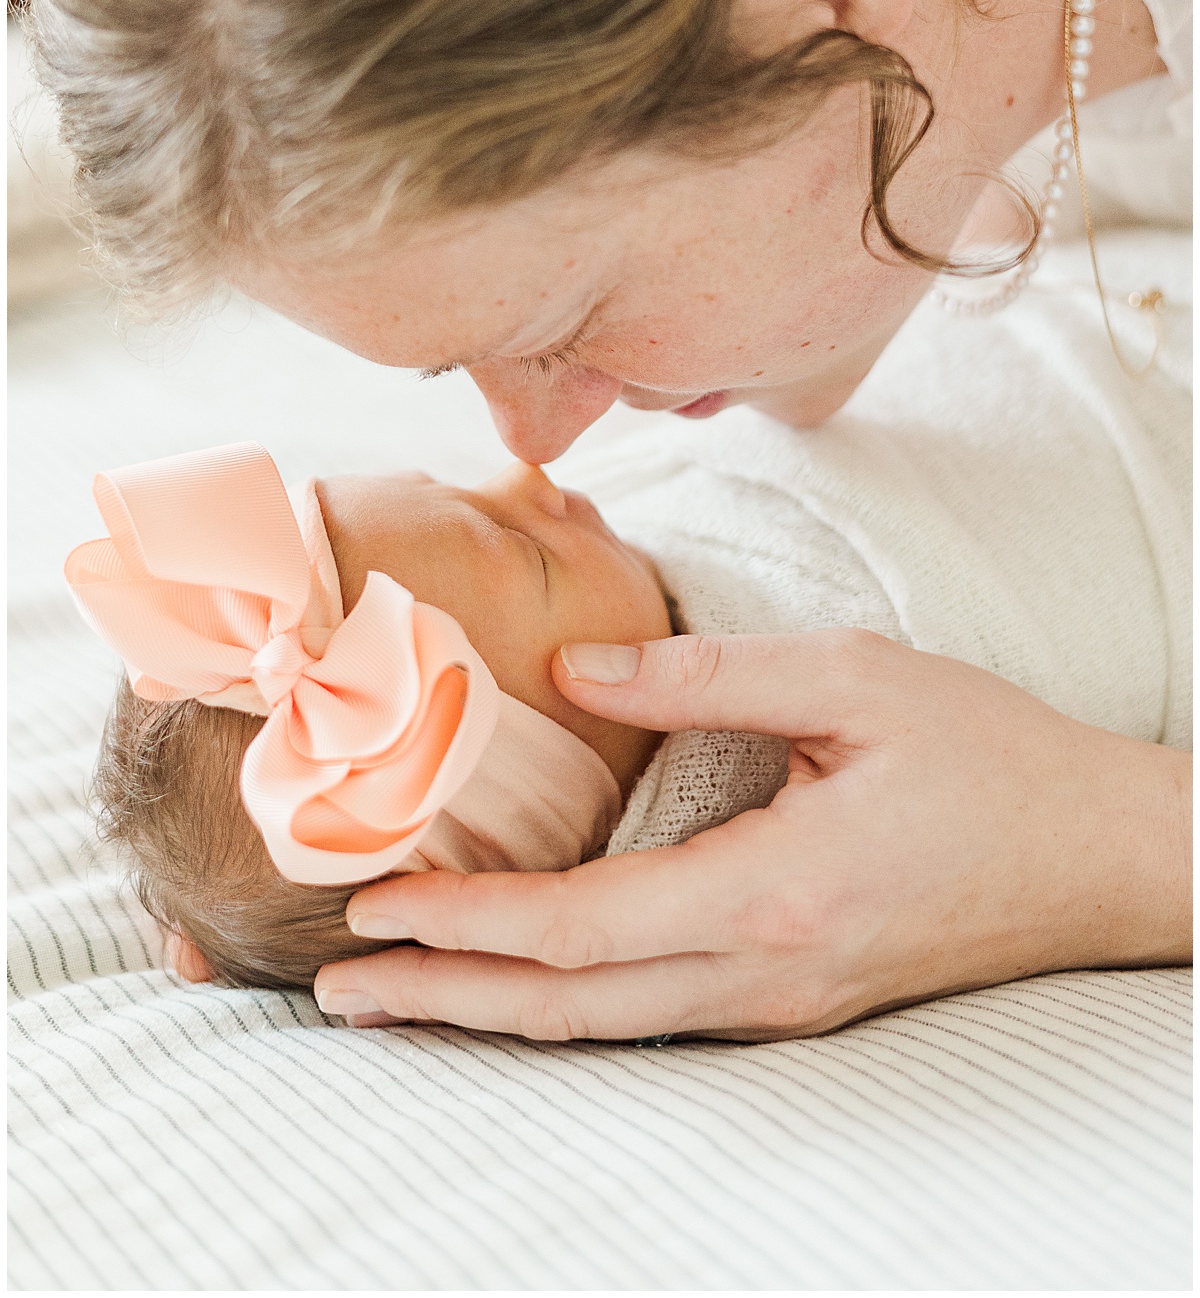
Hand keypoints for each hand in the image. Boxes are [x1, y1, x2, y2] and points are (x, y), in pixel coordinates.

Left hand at [315, 631, 1191, 1039]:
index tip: (374, 905)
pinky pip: (655, 1018)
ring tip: (399, 997)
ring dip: (493, 1012)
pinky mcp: (797, 1001)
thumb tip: (572, 674)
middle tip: (337, 989)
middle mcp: (766, 974)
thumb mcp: (855, 678)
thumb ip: (706, 676)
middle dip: (444, 1000)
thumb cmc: (989, 754)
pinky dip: (565, 1004)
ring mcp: (782, 1004)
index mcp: (775, 892)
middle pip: (569, 1009)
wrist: (1101, 855)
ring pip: (607, 1029)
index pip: (580, 927)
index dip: (467, 922)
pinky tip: (523, 980)